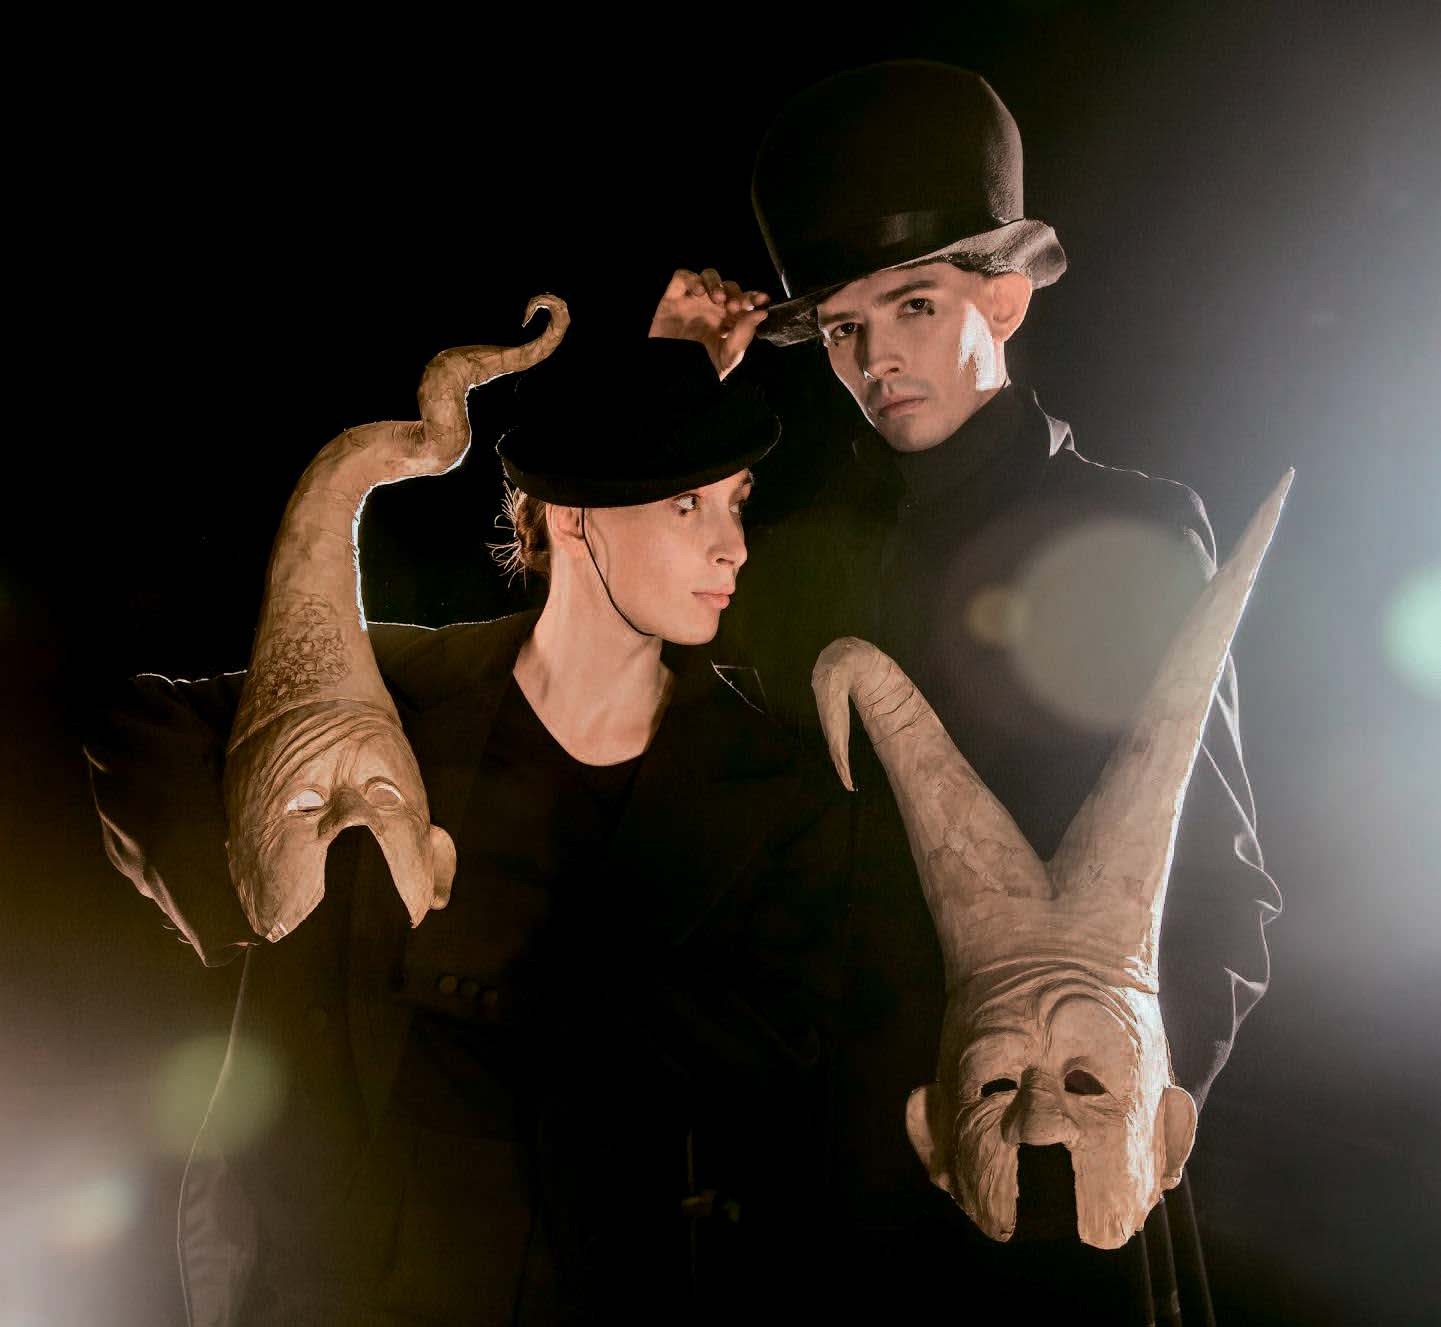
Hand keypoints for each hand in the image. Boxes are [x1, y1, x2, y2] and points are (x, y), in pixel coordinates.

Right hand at [648, 267, 769, 378]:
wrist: (673, 375)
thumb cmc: (701, 368)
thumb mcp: (729, 355)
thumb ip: (744, 334)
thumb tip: (762, 313)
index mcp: (728, 319)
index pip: (744, 301)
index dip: (753, 297)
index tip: (762, 300)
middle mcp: (712, 307)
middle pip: (729, 286)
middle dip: (735, 293)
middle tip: (735, 307)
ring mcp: (693, 301)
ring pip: (708, 276)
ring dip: (716, 283)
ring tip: (718, 299)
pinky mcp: (673, 297)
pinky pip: (682, 277)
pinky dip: (691, 279)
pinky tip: (699, 293)